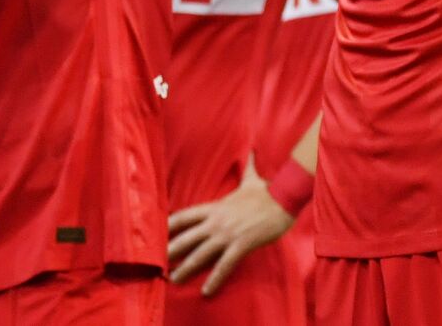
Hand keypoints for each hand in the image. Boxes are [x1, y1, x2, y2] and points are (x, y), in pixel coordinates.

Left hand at [167, 161, 294, 295]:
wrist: (284, 198)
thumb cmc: (267, 190)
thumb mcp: (252, 179)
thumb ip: (246, 168)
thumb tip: (250, 151)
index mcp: (215, 207)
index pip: (184, 216)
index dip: (169, 226)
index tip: (156, 234)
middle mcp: (216, 221)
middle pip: (186, 237)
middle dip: (170, 251)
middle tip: (157, 263)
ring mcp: (227, 233)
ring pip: (200, 254)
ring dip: (185, 269)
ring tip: (173, 280)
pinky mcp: (241, 244)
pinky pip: (224, 265)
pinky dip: (215, 279)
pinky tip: (206, 291)